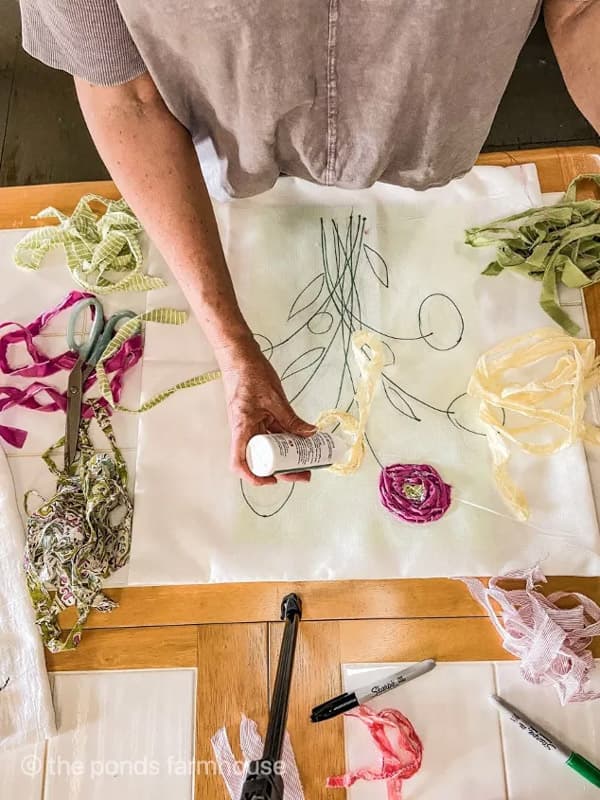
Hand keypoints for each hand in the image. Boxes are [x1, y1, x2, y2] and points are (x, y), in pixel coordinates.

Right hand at [217, 337, 315, 485]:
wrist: (241, 356)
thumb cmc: (250, 374)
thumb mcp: (275, 398)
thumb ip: (291, 418)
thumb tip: (311, 434)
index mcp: (242, 428)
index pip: (239, 461)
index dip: (254, 477)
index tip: (274, 480)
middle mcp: (244, 431)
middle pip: (259, 461)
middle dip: (282, 471)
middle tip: (304, 475)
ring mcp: (251, 426)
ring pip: (268, 450)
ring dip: (286, 458)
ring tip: (308, 462)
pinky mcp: (258, 419)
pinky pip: (272, 436)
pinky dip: (286, 442)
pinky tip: (302, 442)